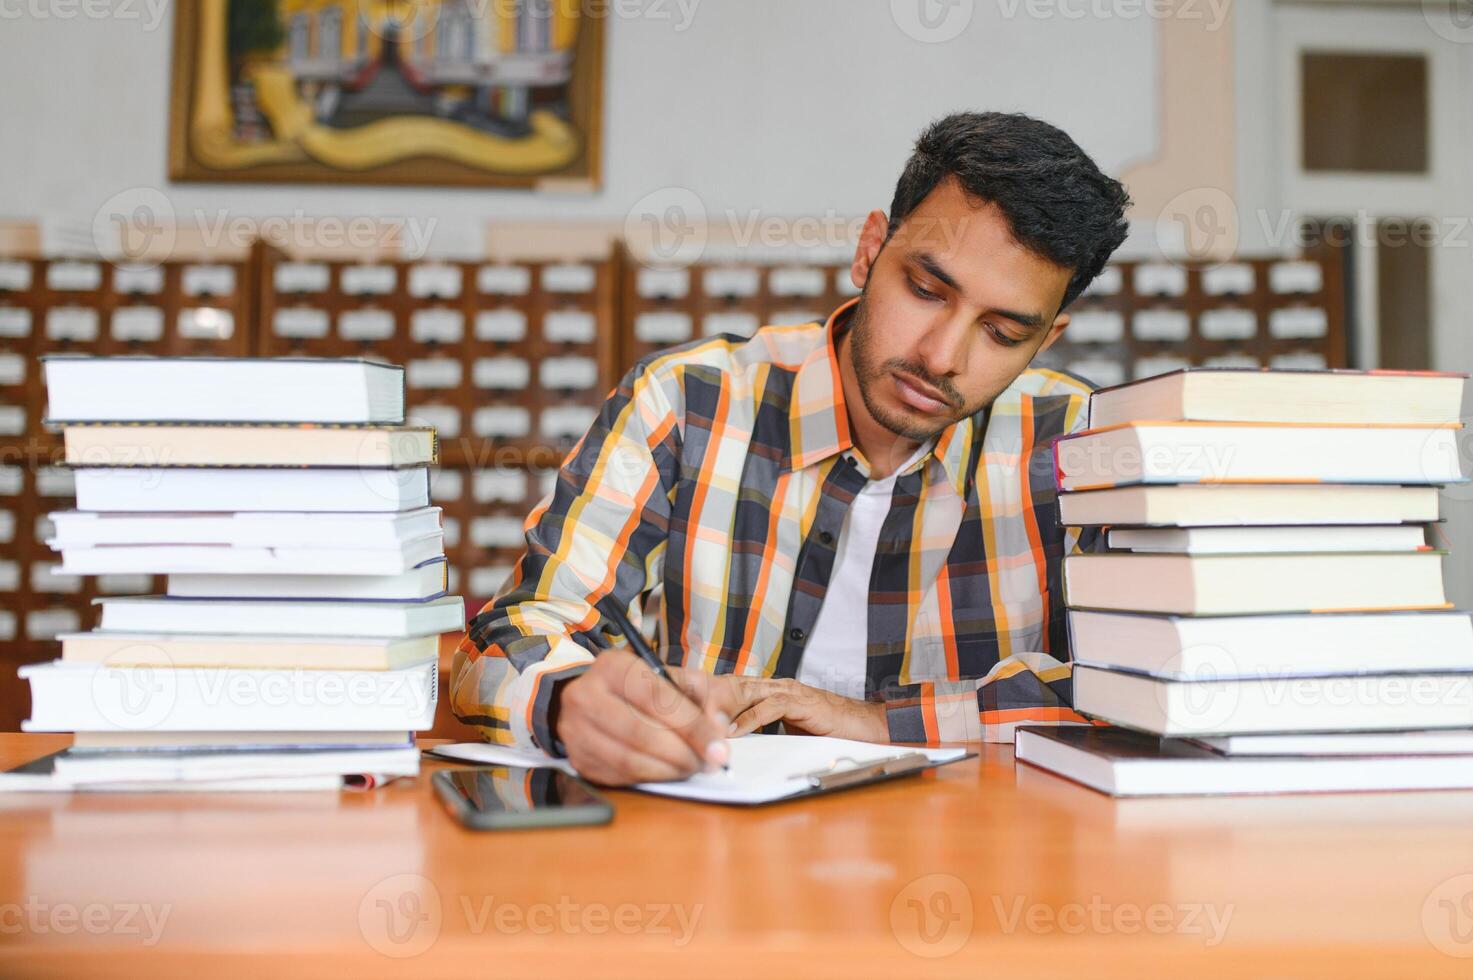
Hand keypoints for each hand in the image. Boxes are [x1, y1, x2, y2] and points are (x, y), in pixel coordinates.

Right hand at [552, 647, 730, 786]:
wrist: (596, 698)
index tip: (719, 748)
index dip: (691, 726)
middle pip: (639, 732)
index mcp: (612, 666)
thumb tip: (719, 728)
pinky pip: (619, 776)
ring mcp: (575, 729)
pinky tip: (669, 772)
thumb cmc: (644, 688)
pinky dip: (650, 779)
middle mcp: (585, 695)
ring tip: (691, 767)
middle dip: (682, 753)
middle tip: (708, 763)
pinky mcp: (577, 758)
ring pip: (628, 760)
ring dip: (668, 770)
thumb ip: (705, 696)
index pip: (655, 697)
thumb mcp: (676, 678)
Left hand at [692, 675, 888, 742]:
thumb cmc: (824, 729)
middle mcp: (775, 686)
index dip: (703, 694)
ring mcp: (788, 692)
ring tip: (699, 721)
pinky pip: (769, 708)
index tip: (677, 704)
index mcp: (768, 691)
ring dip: (721, 708)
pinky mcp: (801, 702)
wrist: (863, 726)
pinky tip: (733, 731)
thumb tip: (729, 742)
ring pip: (745, 693)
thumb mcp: (783, 730)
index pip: (728, 688)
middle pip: (730, 685)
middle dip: (704, 697)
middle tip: (677, 709)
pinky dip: (748, 720)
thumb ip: (758, 731)